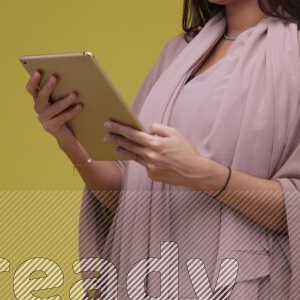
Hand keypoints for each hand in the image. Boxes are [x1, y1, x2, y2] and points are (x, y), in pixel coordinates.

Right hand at [25, 69, 83, 152]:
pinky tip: (79, 106)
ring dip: (64, 100)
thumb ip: (60, 89)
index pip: (31, 89)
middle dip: (47, 87)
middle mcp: (38, 109)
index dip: (33, 81)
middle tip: (54, 78)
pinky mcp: (51, 127)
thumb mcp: (60, 99)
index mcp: (38, 100)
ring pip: (53, 108)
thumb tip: (69, 75)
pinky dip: (71, 111)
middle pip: (40, 97)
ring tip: (74, 94)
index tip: (38, 71)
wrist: (66, 135)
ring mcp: (43, 119)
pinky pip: (61, 118)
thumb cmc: (65, 112)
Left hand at [103, 120, 221, 190]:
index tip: (109, 124)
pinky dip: (145, 160)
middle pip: (129, 146)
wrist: (193, 172)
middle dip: (116, 140)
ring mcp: (150, 167)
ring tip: (117, 148)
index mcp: (155, 143)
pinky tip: (150, 159)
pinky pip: (145, 165)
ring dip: (125, 151)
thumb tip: (147, 130)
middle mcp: (150, 156)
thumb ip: (158, 129)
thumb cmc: (185, 150)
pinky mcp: (152, 175)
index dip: (119, 129)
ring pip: (134, 156)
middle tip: (106, 136)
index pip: (132, 134)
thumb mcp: (174, 133)